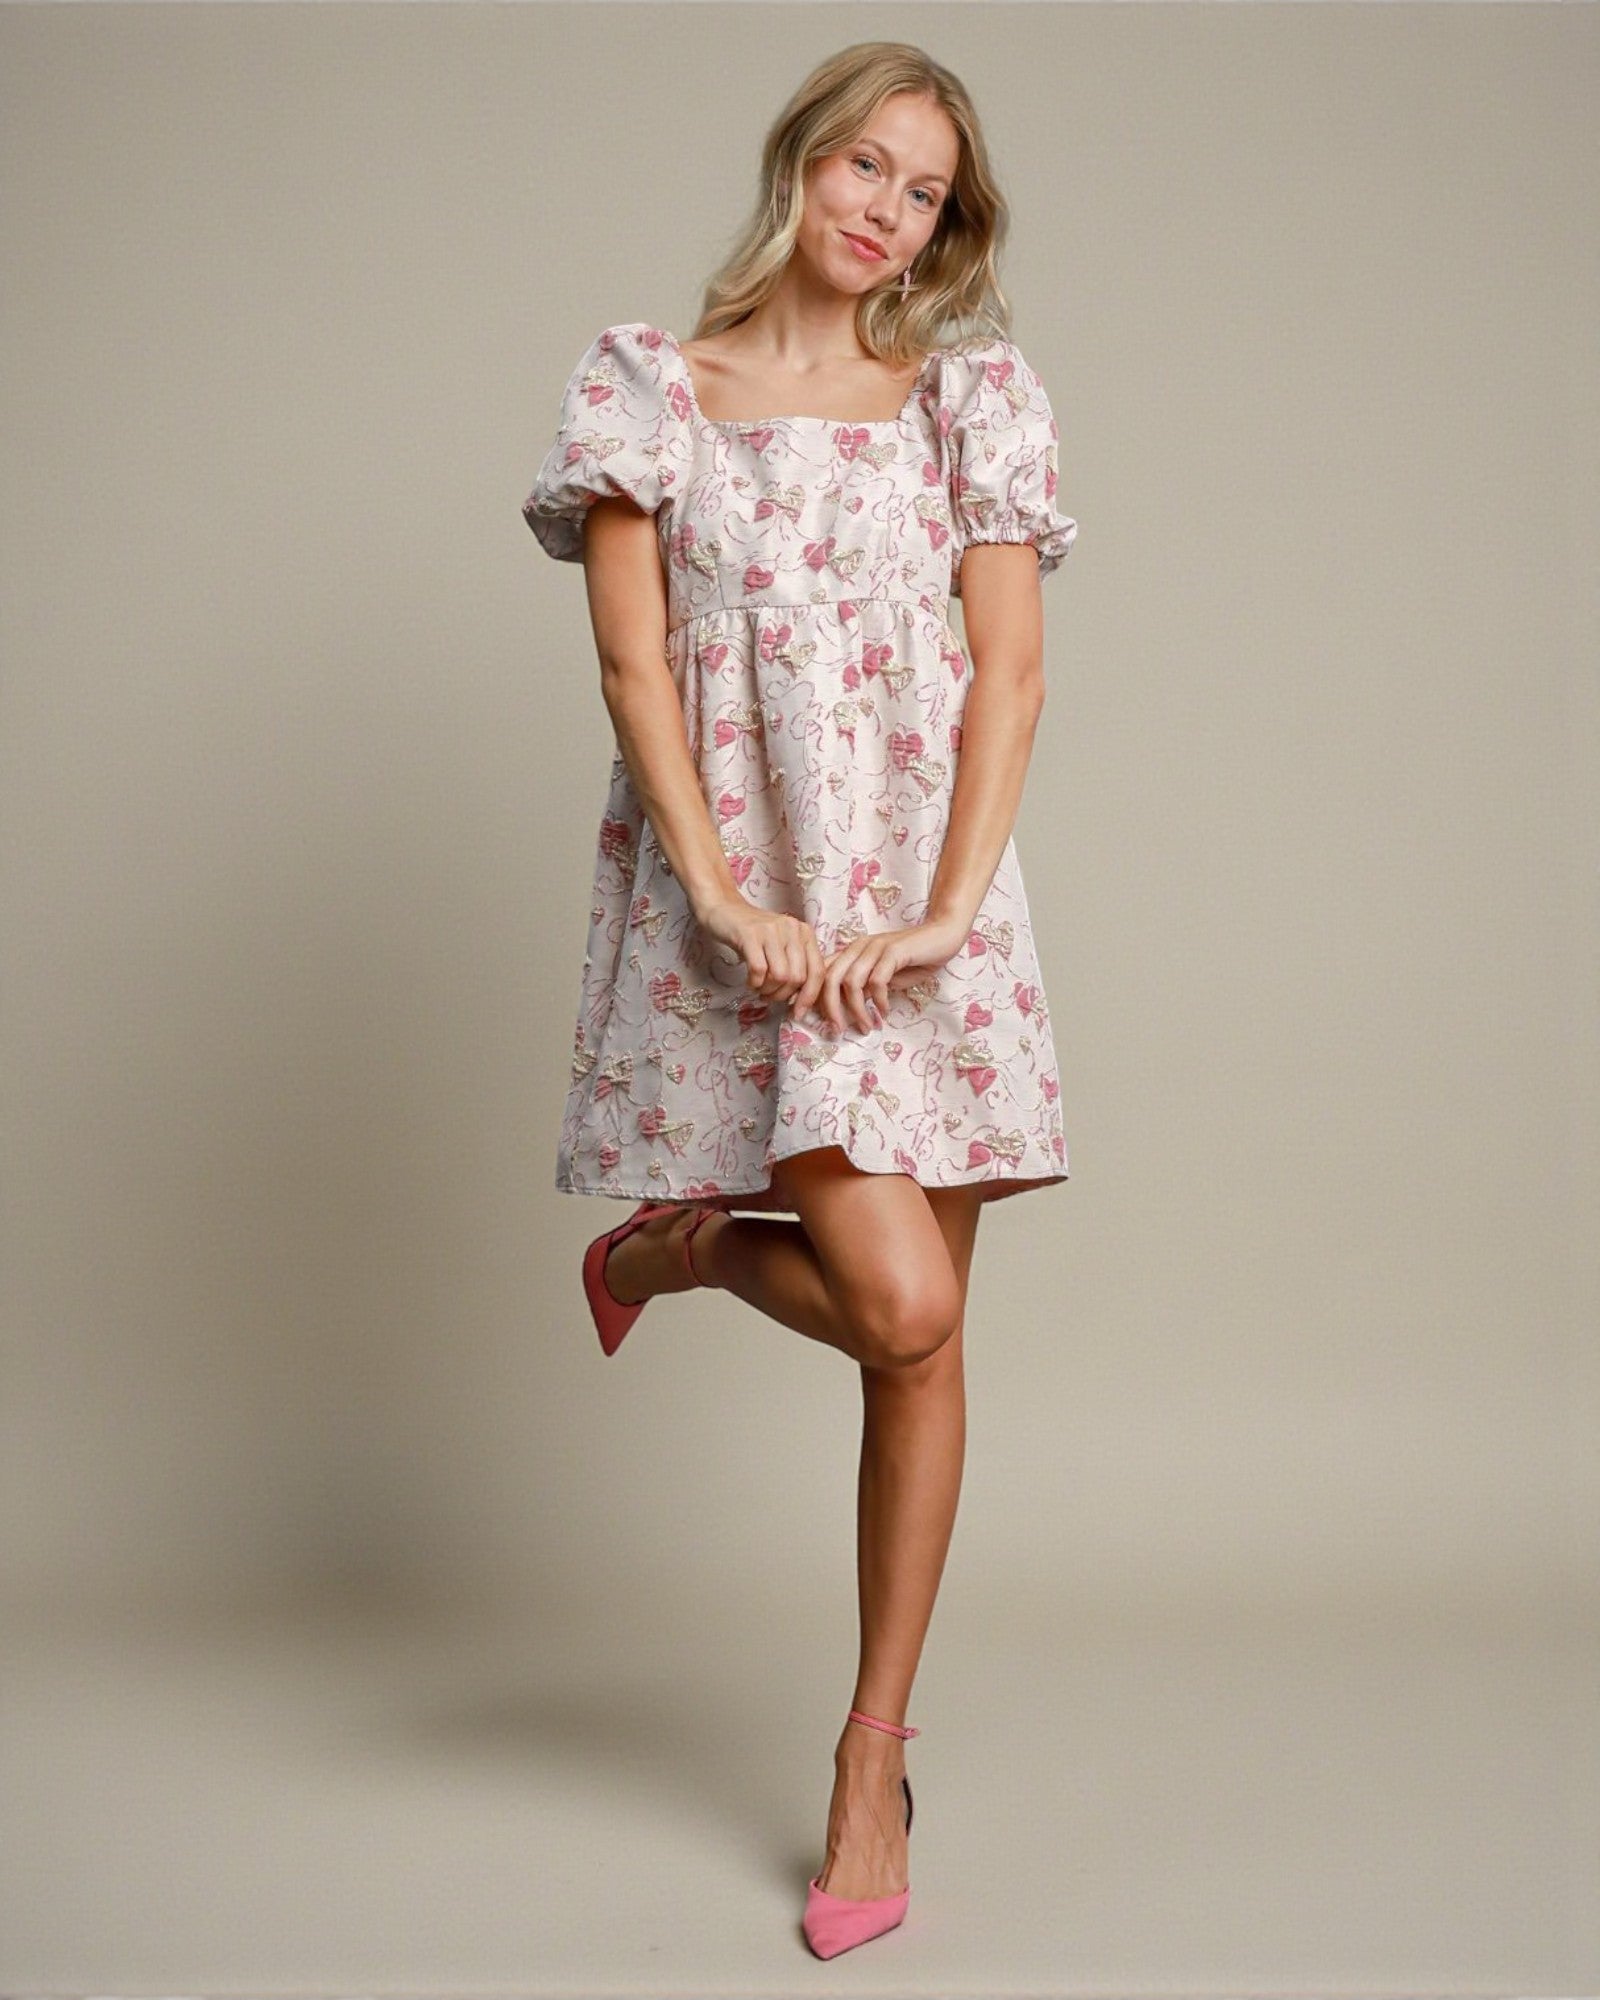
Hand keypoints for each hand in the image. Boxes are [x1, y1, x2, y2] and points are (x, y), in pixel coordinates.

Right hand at [698, 894, 827, 1010]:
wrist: (725, 910)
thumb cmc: (754, 934)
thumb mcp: (781, 947)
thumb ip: (795, 967)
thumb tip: (801, 1001)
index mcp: (805, 933)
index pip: (817, 971)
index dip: (809, 997)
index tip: (797, 1012)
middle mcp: (792, 929)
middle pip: (798, 977)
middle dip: (782, 995)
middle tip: (769, 996)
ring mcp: (771, 930)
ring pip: (780, 976)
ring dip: (767, 990)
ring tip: (759, 988)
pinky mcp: (750, 934)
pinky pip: (759, 970)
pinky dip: (754, 983)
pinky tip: (749, 981)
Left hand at [805, 914, 971, 1034]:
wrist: (943, 936)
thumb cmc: (914, 959)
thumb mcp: (883, 977)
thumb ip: (864, 989)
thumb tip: (846, 1009)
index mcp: (852, 952)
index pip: (822, 972)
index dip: (810, 995)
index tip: (805, 1017)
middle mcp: (859, 947)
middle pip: (829, 977)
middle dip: (828, 1007)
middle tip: (835, 1030)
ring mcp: (876, 947)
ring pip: (851, 981)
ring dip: (857, 1009)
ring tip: (867, 1026)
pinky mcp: (894, 951)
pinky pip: (877, 979)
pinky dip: (879, 999)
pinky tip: (885, 1011)